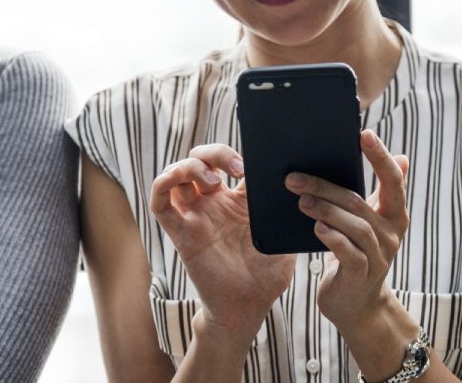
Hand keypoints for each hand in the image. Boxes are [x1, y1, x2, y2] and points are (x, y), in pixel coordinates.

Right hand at [150, 144, 294, 338]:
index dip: (236, 155)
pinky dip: (161, 184)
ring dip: (189, 167)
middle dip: (214, 154)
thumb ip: (286, 215)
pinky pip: (160, 203)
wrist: (247, 307)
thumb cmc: (267, 276)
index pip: (229, 163)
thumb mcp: (283, 239)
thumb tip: (301, 190)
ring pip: (178, 175)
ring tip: (212, 181)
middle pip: (200, 160)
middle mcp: (214, 204)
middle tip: (235, 168)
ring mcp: (196, 216)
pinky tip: (173, 179)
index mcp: (239, 201)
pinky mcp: (181, 233)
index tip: (252, 164)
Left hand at [285, 129, 409, 328]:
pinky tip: (316, 228)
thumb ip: (381, 192)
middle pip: (359, 202)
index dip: (380, 157)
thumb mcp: (371, 222)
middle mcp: (391, 233)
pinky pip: (348, 252)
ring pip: (354, 226)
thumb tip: (402, 156)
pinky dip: (332, 238)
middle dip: (326, 186)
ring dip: (324, 210)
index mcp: (394, 214)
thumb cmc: (358, 253)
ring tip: (300, 200)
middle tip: (295, 177)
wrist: (356, 304)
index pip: (393, 180)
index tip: (363, 134)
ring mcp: (378, 256)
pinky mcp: (361, 275)